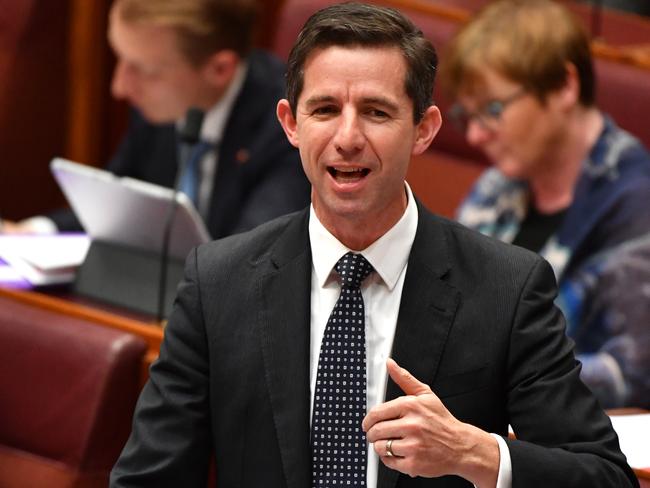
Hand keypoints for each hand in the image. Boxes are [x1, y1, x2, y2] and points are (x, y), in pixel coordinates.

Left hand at [362, 358, 498, 486]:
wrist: (461, 446)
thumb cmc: (441, 420)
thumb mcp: (425, 395)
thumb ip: (405, 378)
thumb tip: (390, 364)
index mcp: (411, 406)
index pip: (376, 413)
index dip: (367, 420)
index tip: (367, 424)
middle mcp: (412, 425)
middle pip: (376, 431)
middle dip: (372, 434)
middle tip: (375, 435)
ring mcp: (413, 445)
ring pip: (380, 447)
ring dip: (380, 447)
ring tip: (390, 444)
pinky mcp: (414, 463)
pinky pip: (389, 461)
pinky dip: (389, 459)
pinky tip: (398, 453)